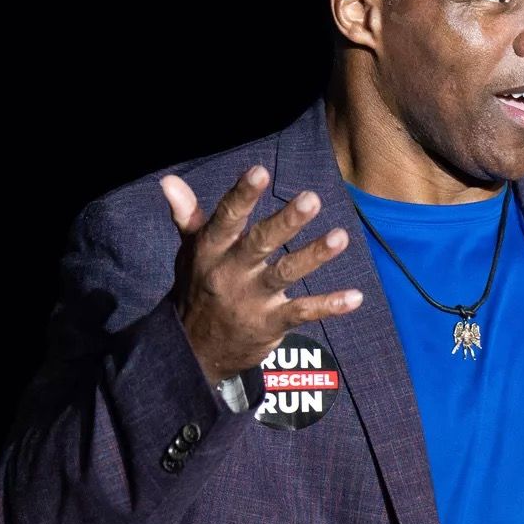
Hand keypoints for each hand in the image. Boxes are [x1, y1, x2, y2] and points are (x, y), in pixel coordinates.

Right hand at [160, 165, 363, 384]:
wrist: (193, 351)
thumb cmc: (197, 288)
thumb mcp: (189, 252)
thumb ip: (186, 214)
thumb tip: (168, 179)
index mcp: (211, 250)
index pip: (227, 218)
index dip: (243, 195)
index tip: (260, 171)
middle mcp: (231, 272)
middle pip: (260, 243)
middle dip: (286, 222)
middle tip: (311, 199)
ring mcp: (251, 300)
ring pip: (285, 273)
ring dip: (314, 255)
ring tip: (341, 237)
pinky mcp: (270, 323)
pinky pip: (302, 312)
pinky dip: (329, 305)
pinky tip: (355, 297)